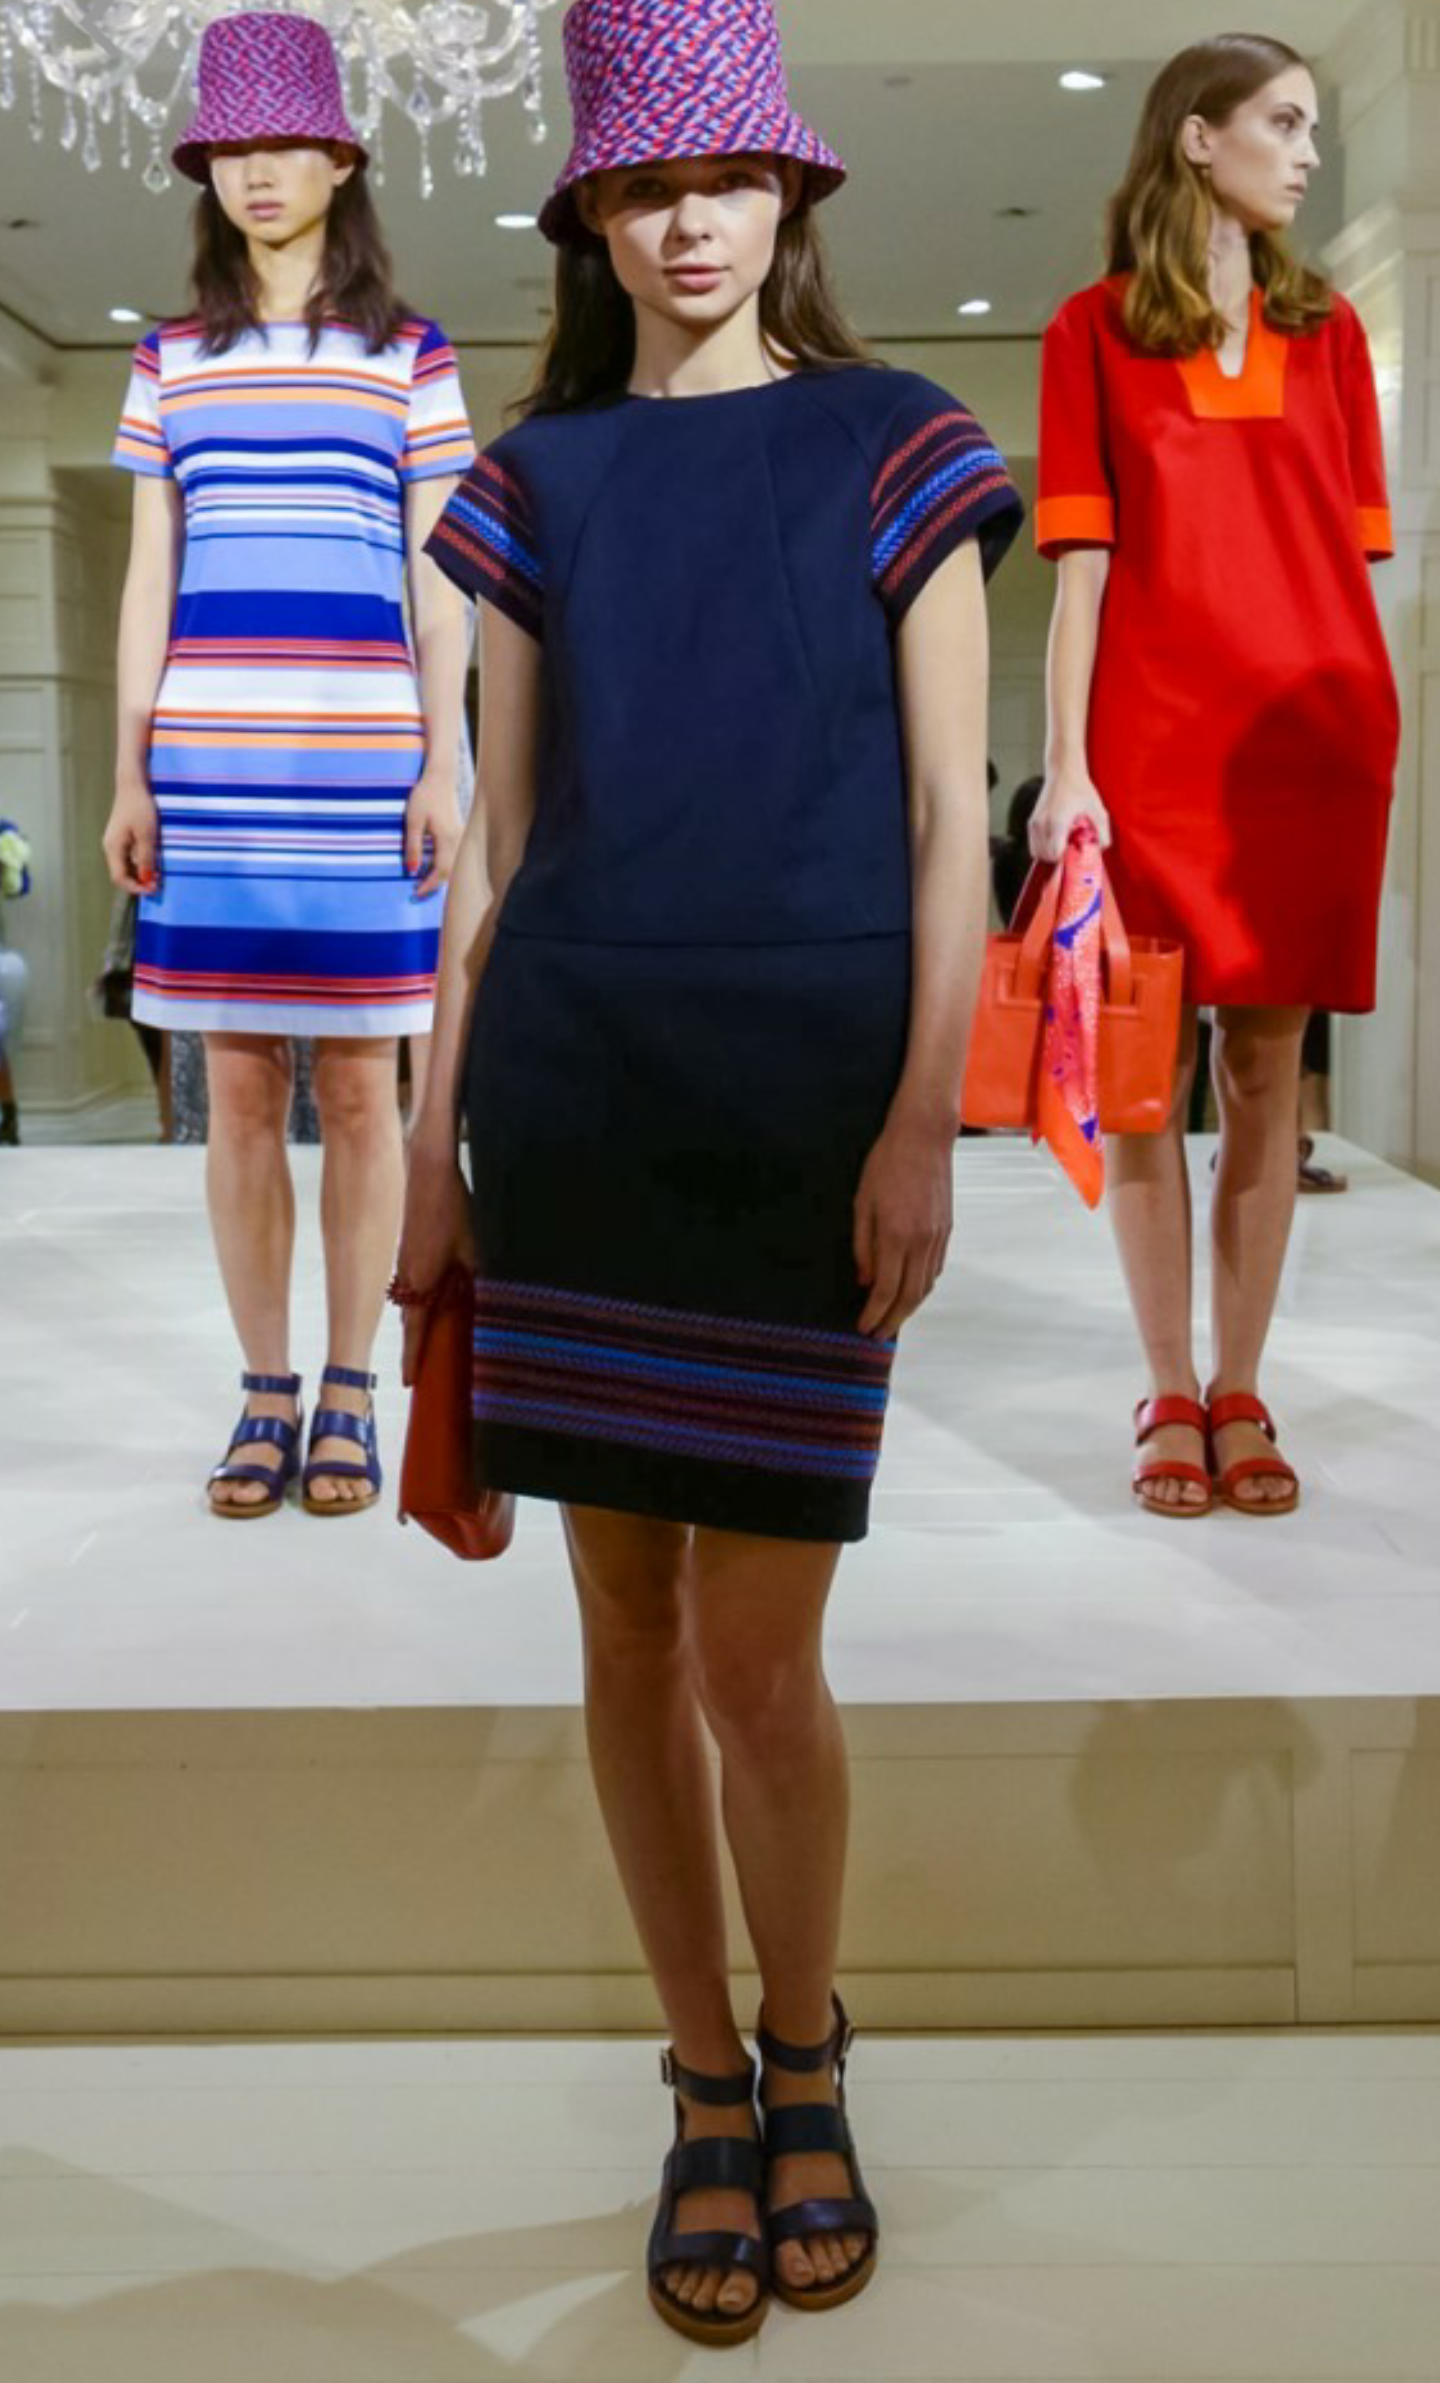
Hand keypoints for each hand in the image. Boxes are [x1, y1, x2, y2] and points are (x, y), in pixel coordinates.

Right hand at [103, 777, 159, 894]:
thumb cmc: (140, 808)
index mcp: (113, 848)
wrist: (132, 785)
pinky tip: (152, 861)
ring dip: (141, 873)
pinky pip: (128, 857)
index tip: (153, 889)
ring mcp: (115, 842)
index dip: (135, 888)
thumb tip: (146, 880)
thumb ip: (146, 859)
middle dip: (139, 882)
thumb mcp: (147, 835)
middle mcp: (110, 848)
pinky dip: (140, 863)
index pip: (119, 878)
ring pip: (126, 866)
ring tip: (158, 873)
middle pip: (121, 874)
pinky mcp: (121, 837)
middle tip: (158, 883)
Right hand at [395, 1137, 474, 1384]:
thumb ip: (476, 1278)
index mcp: (423, 1278)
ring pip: (410, 1301)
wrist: (426, 1168)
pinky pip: (410, 1283)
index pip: (415, 1330)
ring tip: (426, 1344)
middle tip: (418, 1372)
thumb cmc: (452, 1206)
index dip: (413, 1358)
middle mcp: (408, 1274)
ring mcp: (404, 1261)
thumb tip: (486, 1304)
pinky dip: (419, 1298)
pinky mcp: (407, 1248)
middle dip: (415, 1346)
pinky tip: (433, 1300)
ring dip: (417, 1322)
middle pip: (410, 1320)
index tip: (408, 1382)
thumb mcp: (475, 1246)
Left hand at [405, 771, 461, 897]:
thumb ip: (413, 847)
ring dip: (440, 877)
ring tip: (425, 884)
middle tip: (419, 893)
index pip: (440, 871)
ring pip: (453, 866)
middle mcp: (457, 841)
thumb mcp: (413, 821)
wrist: (440, 778)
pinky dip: (444, 867)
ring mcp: (460, 837)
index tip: (416, 893)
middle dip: (435, 885)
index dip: (429, 885)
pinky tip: (433, 868)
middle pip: (449, 873)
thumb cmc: (424, 796)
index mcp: (447, 840)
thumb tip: (412, 870)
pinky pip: (453, 857)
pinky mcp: (458, 833)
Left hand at [853, 1105, 954, 1338]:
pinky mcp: (947, 1229)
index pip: (886, 1290)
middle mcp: (921, 1241)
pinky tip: (911, 1290)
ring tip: (892, 1319)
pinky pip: (936, 1269)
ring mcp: (938, 1236)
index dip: (874, 1314)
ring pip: (926, 1286)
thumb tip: (864, 1280)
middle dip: (894, 1321)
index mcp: (896, 1235)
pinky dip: (923, 1286)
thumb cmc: (887, 1163)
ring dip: (909, 1308)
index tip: (864, 1328)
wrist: (924, 1137)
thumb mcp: (862, 1203)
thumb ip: (862, 1245)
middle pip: (910, 1297)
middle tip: (878, 1335)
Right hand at [1028, 767, 1111, 864]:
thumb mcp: (1097, 809)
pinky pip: (1033, 844)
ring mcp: (1035, 823)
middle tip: (1071, 850)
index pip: (1054, 854)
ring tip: (1063, 844)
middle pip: (1045, 856)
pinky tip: (1056, 839)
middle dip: (1058, 858)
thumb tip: (1102, 848)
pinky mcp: (1032, 822)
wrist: (1064, 772)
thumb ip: (1103, 831)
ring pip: (1037, 852)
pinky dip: (1043, 847)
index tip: (1075, 853)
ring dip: (1049, 853)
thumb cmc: (1080, 788)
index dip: (1065, 859)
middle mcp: (1043, 824)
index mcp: (1058, 823)